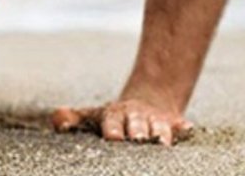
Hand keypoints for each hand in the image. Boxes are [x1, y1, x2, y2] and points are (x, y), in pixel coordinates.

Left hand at [51, 98, 194, 146]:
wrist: (146, 103)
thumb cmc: (114, 118)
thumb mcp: (93, 116)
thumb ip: (73, 118)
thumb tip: (57, 119)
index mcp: (115, 115)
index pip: (112, 121)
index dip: (113, 129)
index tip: (113, 138)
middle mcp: (136, 116)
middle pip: (137, 124)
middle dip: (137, 131)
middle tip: (137, 139)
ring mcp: (155, 121)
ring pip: (159, 126)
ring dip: (160, 133)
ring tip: (161, 141)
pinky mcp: (173, 125)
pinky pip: (180, 125)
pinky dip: (183, 127)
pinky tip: (187, 128)